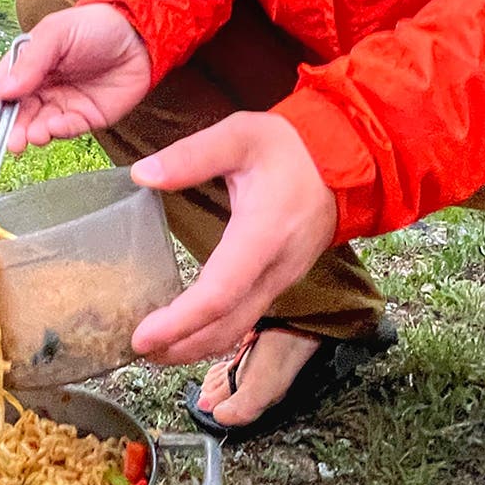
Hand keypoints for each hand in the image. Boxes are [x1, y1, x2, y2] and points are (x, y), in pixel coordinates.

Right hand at [0, 3, 152, 149]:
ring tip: (30, 137)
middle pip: (17, 113)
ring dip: (31, 134)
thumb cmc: (95, 26)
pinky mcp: (86, 117)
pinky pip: (66, 129)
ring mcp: (63, 103)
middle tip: (10, 141)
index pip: (2, 89)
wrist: (141, 35)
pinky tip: (53, 129)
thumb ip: (31, 61)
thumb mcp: (57, 33)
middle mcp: (42, 86)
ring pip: (38, 125)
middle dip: (11, 129)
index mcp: (28, 64)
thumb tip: (6, 91)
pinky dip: (56, 132)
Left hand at [130, 111, 338, 363]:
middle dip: (182, 346)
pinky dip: (216, 331)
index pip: (220, 294)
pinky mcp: (283, 279)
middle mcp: (276, 267)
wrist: (345, 158)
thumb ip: (191, 155)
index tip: (143, 336)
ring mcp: (283, 278)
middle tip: (138, 350)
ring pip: (240, 328)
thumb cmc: (289, 146)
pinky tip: (190, 329)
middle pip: (228, 325)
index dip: (180, 321)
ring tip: (157, 349)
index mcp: (263, 234)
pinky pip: (248, 317)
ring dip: (198, 345)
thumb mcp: (239, 135)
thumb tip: (142, 174)